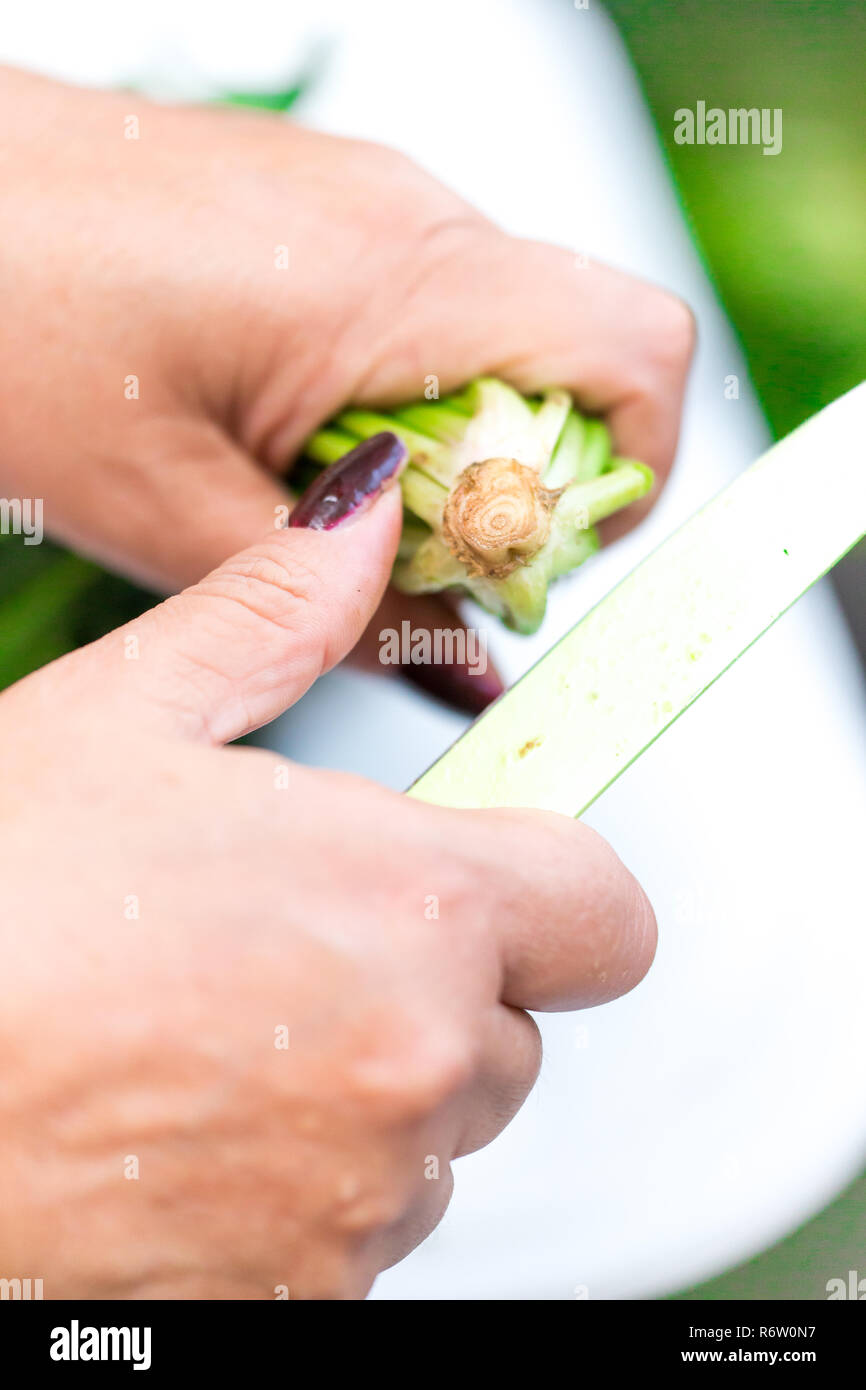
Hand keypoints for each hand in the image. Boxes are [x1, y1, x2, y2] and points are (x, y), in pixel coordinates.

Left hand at [0, 68, 692, 702]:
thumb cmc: (8, 317)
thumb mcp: (180, 514)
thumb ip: (350, 610)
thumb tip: (471, 670)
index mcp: (393, 282)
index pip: (635, 351)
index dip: (631, 472)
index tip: (544, 556)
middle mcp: (404, 213)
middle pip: (583, 351)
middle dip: (536, 479)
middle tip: (431, 558)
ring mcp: (368, 197)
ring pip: (509, 334)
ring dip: (466, 440)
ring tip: (344, 501)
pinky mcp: (327, 206)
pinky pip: (430, 305)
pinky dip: (408, 392)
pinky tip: (304, 436)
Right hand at [0, 458, 654, 1297]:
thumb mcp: (123, 717)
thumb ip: (276, 614)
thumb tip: (361, 518)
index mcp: (409, 905)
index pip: (603, 909)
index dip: (549, 882)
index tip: (485, 869)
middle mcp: (415, 1063)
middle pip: (515, 1023)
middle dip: (436, 984)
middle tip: (293, 948)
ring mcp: (363, 1198)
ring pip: (437, 1131)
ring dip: (367, 1088)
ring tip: (219, 1041)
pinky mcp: (302, 1293)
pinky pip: (360, 1229)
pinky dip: (306, 1186)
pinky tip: (189, 1130)